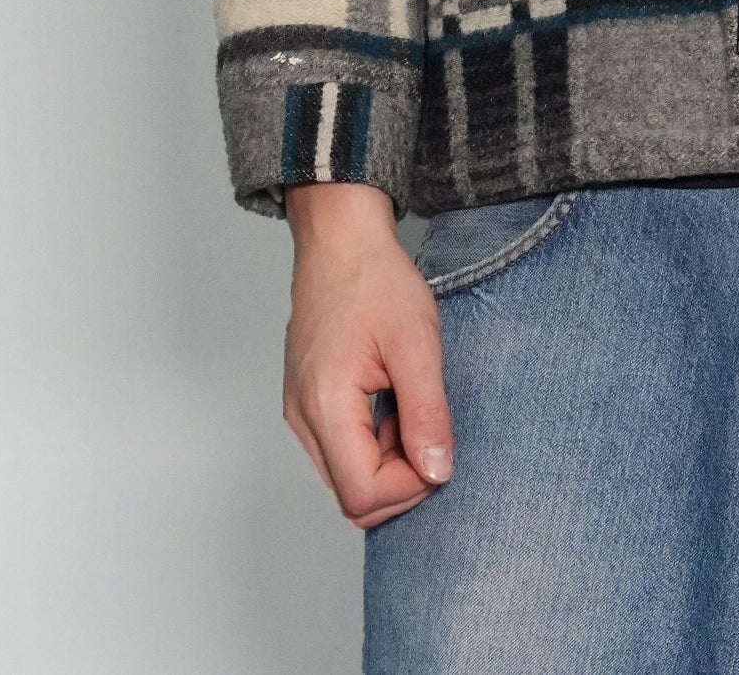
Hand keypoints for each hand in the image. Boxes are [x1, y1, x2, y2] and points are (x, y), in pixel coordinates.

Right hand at [282, 181, 453, 528]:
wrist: (341, 241)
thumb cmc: (375, 281)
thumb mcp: (417, 342)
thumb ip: (427, 413)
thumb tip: (437, 472)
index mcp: (325, 404)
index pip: (362, 494)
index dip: (409, 487)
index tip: (438, 449)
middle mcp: (301, 418)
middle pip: (351, 496)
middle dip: (400, 480)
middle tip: (428, 430)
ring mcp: (299, 413)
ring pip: (345, 478)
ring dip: (388, 462)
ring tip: (408, 407)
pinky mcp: (305, 404)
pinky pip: (339, 452)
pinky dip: (373, 445)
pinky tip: (391, 403)